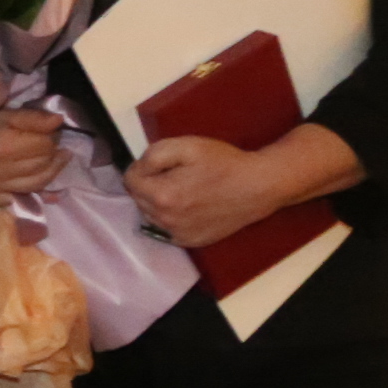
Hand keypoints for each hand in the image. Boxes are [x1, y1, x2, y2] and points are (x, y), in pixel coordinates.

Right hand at [0, 108, 68, 209]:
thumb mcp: (1, 113)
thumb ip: (31, 118)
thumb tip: (59, 122)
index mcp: (2, 146)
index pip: (44, 144)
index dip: (52, 135)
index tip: (51, 130)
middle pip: (43, 164)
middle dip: (52, 152)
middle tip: (52, 143)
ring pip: (37, 183)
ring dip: (51, 171)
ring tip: (55, 159)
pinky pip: (22, 197)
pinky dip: (38, 191)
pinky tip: (47, 186)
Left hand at [124, 130, 352, 249]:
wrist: (259, 186)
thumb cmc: (224, 163)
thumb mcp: (186, 146)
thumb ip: (152, 155)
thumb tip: (136, 168)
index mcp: (162, 196)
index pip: (129, 180)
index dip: (143, 167)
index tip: (163, 163)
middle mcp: (165, 221)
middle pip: (138, 198)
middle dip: (149, 184)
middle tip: (175, 174)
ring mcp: (178, 235)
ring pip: (150, 215)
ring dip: (158, 201)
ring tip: (184, 188)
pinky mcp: (190, 241)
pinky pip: (166, 229)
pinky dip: (171, 217)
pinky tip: (190, 205)